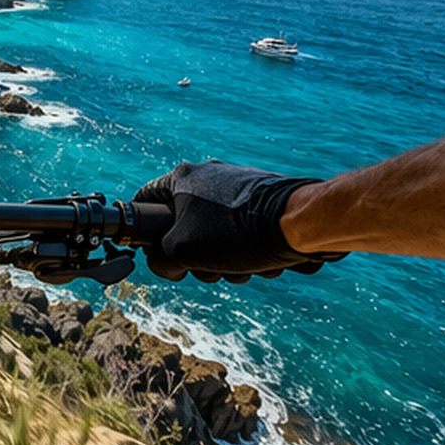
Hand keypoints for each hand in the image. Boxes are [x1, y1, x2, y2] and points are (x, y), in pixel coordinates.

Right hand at [132, 162, 345, 282]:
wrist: (301, 224)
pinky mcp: (262, 202)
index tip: (154, 252)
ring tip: (245, 266)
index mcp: (182, 179)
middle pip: (183, 227)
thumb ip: (160, 259)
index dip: (143, 231)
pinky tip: (266, 261)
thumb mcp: (182, 252)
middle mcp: (208, 177)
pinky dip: (251, 253)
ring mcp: (237, 188)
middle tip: (210, 267)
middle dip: (196, 257)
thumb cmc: (238, 233)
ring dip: (227, 262)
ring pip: (216, 236)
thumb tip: (165, 264)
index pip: (144, 200)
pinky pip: (244, 234)